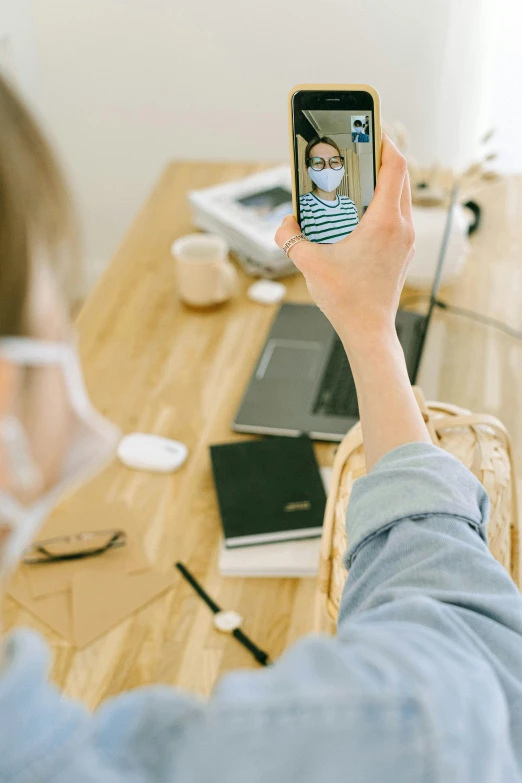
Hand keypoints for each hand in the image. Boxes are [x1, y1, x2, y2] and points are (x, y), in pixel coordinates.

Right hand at [275, 134, 414, 353]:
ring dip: (382, 182)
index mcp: (386, 221)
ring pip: (400, 197)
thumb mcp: (309, 264)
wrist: (369, 332)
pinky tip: (359, 212)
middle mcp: (403, 227)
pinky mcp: (401, 253)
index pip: (395, 165)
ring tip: (357, 178)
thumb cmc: (347, 300)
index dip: (384, 140)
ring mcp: (405, 241)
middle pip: (399, 177)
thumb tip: (283, 225)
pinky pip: (397, 216)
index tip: (370, 126)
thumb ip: (290, 238)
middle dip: (380, 158)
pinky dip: (382, 205)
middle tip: (358, 149)